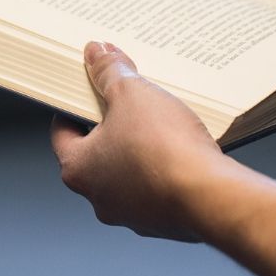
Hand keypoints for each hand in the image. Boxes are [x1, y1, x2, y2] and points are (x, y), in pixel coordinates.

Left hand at [51, 41, 230, 241]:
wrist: (211, 196)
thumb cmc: (164, 151)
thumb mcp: (131, 94)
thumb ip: (110, 72)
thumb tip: (97, 54)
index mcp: (78, 169)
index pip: (63, 133)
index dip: (74, 107)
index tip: (86, 94)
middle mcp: (99, 197)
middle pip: (98, 152)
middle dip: (113, 126)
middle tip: (128, 103)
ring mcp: (132, 213)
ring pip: (129, 172)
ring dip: (140, 150)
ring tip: (161, 124)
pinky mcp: (164, 220)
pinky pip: (158, 188)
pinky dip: (166, 170)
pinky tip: (183, 151)